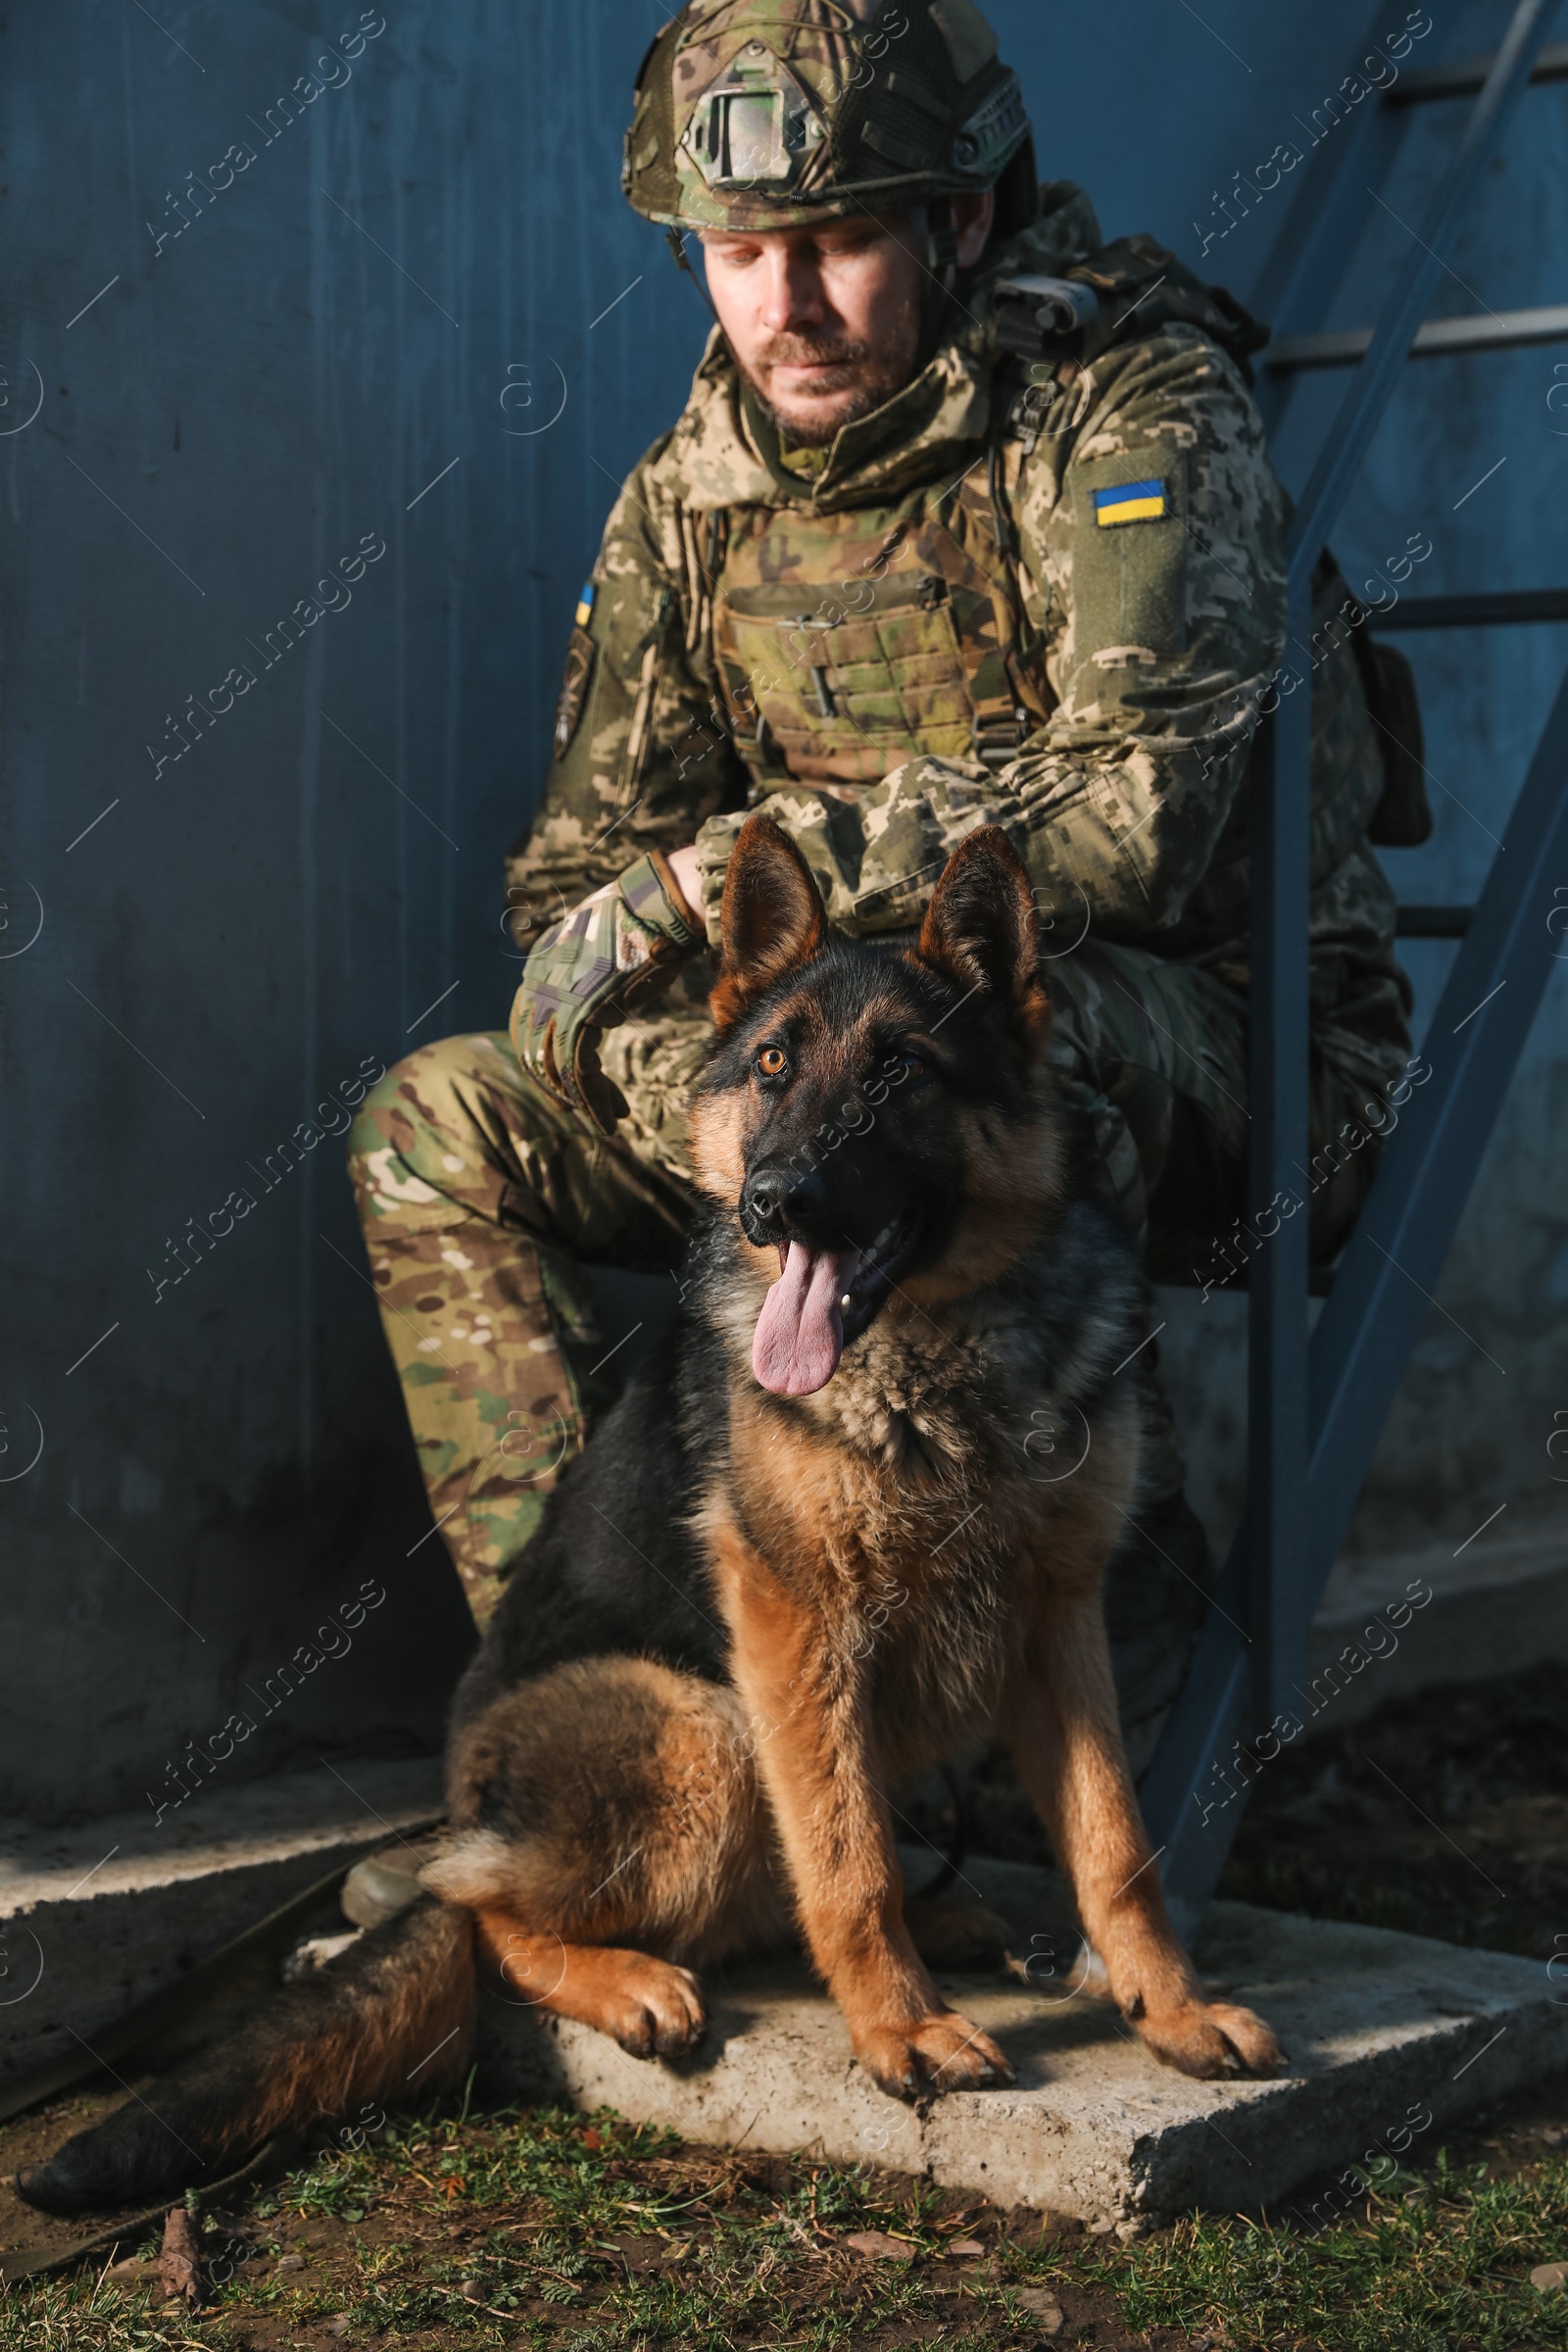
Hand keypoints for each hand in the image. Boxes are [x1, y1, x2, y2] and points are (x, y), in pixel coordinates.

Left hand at [509, 850, 701, 1134]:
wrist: (662, 905)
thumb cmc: (647, 926)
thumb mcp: (607, 951)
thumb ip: (591, 977)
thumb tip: (601, 1003)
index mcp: (540, 965)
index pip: (531, 1027)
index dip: (551, 1062)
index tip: (579, 1084)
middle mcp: (538, 981)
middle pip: (535, 1052)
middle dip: (562, 1088)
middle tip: (588, 1112)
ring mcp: (556, 998)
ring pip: (557, 1068)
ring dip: (583, 1102)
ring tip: (607, 1121)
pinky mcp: (582, 1014)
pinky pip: (579, 1070)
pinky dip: (595, 1100)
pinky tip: (611, 1118)